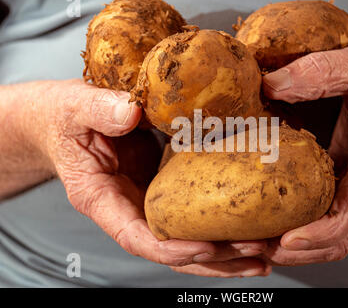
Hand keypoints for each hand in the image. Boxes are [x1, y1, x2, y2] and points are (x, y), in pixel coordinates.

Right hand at [21, 79, 268, 276]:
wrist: (64, 118)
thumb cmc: (62, 117)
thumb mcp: (72, 107)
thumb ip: (97, 109)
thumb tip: (132, 112)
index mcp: (101, 199)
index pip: (136, 237)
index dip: (170, 250)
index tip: (206, 248)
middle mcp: (129, 208)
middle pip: (173, 250)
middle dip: (215, 258)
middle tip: (257, 253)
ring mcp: (150, 200)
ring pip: (188, 239)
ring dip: (227, 251)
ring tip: (267, 252)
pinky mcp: (166, 188)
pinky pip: (194, 213)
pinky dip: (222, 223)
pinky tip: (254, 224)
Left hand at [260, 20, 347, 264]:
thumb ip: (317, 72)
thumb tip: (272, 85)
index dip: (317, 232)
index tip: (285, 237)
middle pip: (340, 238)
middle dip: (299, 249)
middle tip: (259, 246)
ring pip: (334, 233)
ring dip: (299, 244)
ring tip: (260, 241)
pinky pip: (329, 213)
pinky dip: (303, 224)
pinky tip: (277, 218)